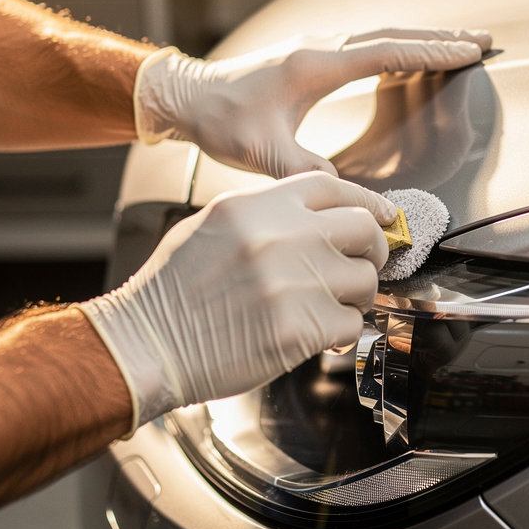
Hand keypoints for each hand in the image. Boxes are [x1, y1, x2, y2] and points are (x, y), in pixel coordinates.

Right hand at [77, 172, 394, 431]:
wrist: (145, 342)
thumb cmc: (174, 288)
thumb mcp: (214, 224)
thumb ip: (268, 213)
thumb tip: (320, 218)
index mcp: (258, 205)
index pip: (334, 186)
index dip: (367, 200)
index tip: (383, 215)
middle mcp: (282, 236)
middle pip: (364, 228)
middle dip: (373, 249)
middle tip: (364, 265)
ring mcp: (293, 282)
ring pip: (365, 280)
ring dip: (358, 296)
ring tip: (334, 306)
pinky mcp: (299, 328)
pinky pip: (349, 324)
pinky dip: (342, 333)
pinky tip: (321, 335)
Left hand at [133, 27, 492, 177]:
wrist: (188, 96)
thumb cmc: (221, 120)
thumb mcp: (260, 152)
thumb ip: (305, 171)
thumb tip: (348, 195)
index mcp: (314, 65)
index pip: (386, 53)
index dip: (431, 52)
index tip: (468, 52)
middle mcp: (320, 48)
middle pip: (393, 36)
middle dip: (441, 39)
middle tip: (483, 41)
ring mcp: (317, 49)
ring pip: (382, 38)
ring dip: (423, 40)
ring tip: (461, 44)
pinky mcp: (313, 57)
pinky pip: (368, 47)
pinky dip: (400, 49)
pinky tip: (413, 60)